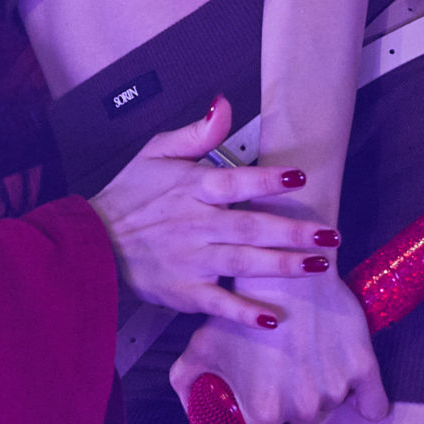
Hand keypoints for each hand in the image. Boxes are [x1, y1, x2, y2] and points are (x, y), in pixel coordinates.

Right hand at [88, 97, 341, 323]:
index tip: (300, 177)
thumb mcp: (158, 151)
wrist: (92, 239)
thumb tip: (226, 104)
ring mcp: (190, 260)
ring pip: (243, 263)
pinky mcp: (183, 291)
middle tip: (331, 234)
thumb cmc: (131, 193)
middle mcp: (195, 224)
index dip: (266, 180)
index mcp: (192, 188)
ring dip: (282, 266)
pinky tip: (272, 319)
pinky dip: (243, 313)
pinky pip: (218, 304)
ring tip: (318, 267)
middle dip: (293, 231)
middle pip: (250, 226)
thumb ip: (197, 132)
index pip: (234, 182)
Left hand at [171, 271, 387, 423]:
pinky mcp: (363, 368)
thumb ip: (185, 380)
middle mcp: (302, 407)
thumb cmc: (240, 305)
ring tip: (307, 357)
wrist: (285, 267)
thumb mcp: (202, 344)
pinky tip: (359, 392)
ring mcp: (335, 389)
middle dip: (294, 407)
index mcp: (264, 411)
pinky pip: (374, 404)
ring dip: (323, 393)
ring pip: (331, 407)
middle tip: (284, 373)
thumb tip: (190, 405)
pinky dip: (368, 401)